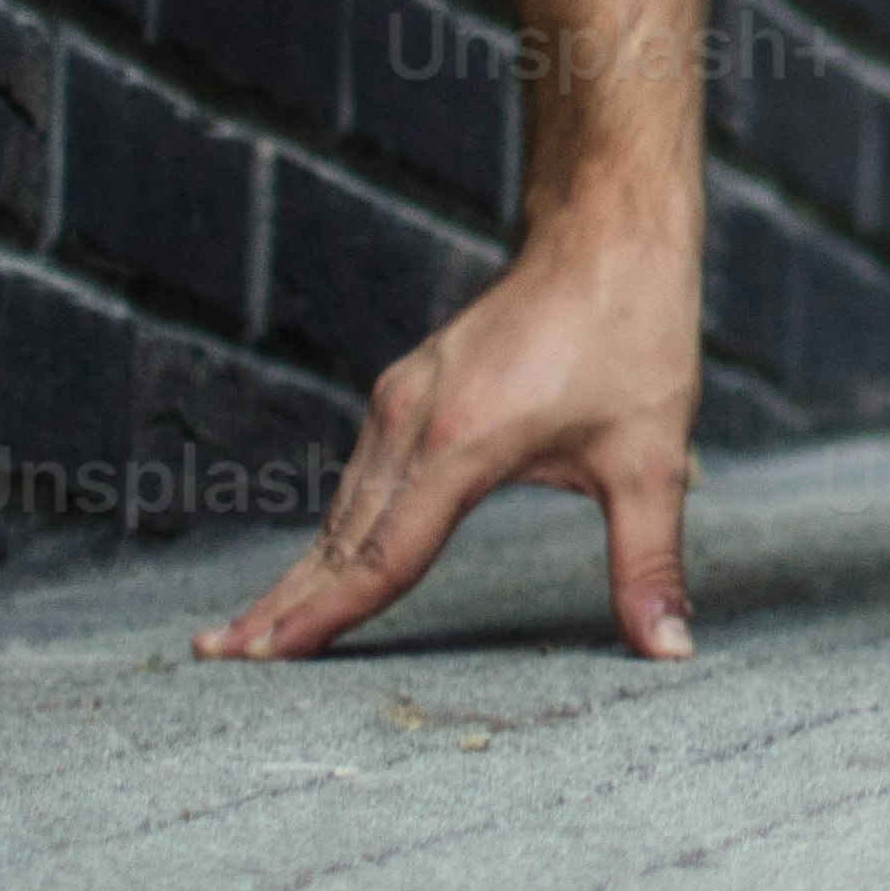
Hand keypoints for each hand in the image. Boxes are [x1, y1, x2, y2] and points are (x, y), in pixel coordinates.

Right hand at [198, 206, 699, 662]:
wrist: (607, 231)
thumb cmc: (635, 333)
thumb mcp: (652, 458)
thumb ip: (648, 562)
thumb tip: (672, 649)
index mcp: (461, 442)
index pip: (383, 555)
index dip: (325, 616)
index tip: (263, 659)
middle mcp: (413, 419)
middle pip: (340, 537)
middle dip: (281, 603)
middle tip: (217, 657)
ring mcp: (404, 399)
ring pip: (344, 506)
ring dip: (300, 569)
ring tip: (251, 629)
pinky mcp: (410, 388)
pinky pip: (361, 476)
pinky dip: (334, 527)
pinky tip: (323, 561)